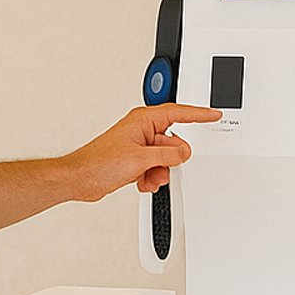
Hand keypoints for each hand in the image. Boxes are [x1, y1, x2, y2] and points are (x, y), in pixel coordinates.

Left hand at [66, 103, 221, 199]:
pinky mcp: (134, 159)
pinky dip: (151, 176)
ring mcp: (137, 145)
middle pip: (172, 141)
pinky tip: (141, 181)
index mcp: (143, 120)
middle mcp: (141, 129)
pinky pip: (154, 166)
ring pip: (164, 157)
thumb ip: (168, 154)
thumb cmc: (99, 163)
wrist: (80, 179)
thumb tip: (184, 151)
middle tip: (161, 167)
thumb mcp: (141, 159)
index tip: (214, 114)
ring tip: (147, 177)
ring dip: (159, 171)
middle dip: (170, 159)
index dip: (199, 114)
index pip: (179, 113)